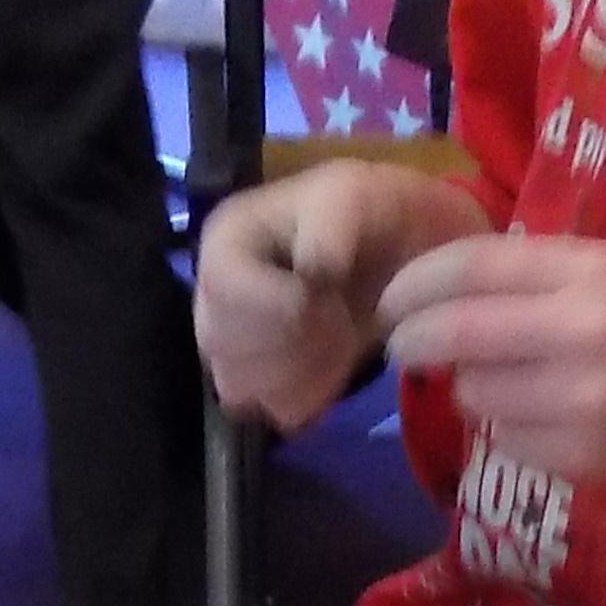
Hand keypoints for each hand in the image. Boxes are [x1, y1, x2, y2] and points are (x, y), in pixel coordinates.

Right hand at [198, 167, 422, 432]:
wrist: (394, 252)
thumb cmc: (368, 216)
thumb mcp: (354, 195)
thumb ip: (329, 225)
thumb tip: (312, 270)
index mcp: (224, 239)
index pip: (224, 290)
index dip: (282, 304)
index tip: (329, 294)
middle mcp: (212, 294)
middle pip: (224, 345)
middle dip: (294, 342)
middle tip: (339, 317)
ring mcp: (228, 345)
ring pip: (239, 386)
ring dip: (301, 372)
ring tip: (337, 338)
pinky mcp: (255, 383)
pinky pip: (268, 410)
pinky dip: (309, 396)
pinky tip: (332, 366)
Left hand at [376, 232, 605, 495]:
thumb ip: (544, 274)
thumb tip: (450, 288)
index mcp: (592, 273)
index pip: (472, 268)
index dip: (416, 284)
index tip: (393, 298)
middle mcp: (580, 334)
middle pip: (456, 337)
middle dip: (416, 342)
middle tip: (406, 346)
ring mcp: (580, 404)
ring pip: (475, 395)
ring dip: (474, 387)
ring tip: (513, 380)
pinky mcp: (584, 459)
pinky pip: (507, 441)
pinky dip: (511, 428)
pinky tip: (549, 418)